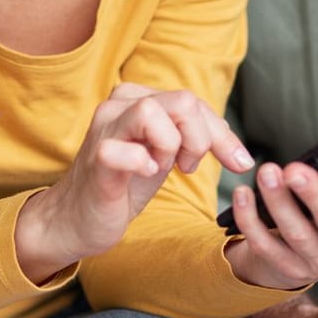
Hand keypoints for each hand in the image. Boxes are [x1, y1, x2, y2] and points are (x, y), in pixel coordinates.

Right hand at [15, 83, 251, 282]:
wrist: (77, 219)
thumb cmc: (123, 185)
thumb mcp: (166, 156)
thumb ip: (193, 138)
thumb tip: (239, 150)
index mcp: (138, 98)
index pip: (193, 102)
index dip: (222, 135)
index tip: (239, 163)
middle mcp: (119, 105)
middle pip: (183, 101)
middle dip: (199, 140)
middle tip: (186, 167)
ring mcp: (104, 129)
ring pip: (153, 113)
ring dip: (171, 147)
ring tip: (160, 168)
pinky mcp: (96, 159)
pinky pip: (125, 150)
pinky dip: (143, 163)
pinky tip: (144, 174)